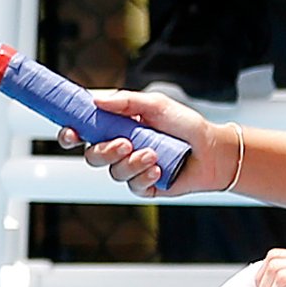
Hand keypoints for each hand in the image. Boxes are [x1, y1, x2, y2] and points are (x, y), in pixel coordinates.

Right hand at [75, 86, 216, 199]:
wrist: (213, 150)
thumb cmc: (185, 125)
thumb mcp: (156, 105)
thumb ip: (126, 101)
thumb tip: (96, 100)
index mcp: (117, 127)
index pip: (85, 131)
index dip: (71, 133)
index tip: (71, 132)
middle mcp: (121, 148)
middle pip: (92, 155)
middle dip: (104, 151)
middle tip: (124, 144)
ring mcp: (131, 168)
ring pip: (112, 172)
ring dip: (131, 163)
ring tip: (153, 154)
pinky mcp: (144, 186)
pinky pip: (132, 185)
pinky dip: (144, 176)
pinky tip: (158, 170)